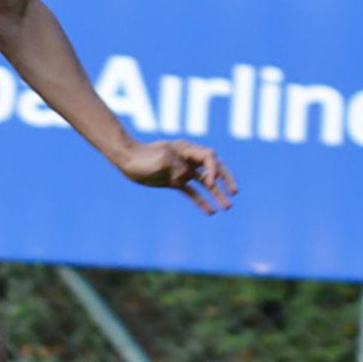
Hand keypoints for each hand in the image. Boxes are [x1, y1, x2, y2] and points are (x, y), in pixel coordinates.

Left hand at [117, 139, 237, 214]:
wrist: (127, 160)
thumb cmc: (141, 156)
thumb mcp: (158, 159)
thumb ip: (173, 165)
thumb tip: (184, 174)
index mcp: (186, 149)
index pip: (209, 157)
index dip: (213, 169)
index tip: (210, 182)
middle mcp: (187, 159)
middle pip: (214, 167)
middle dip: (226, 179)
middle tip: (235, 192)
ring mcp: (182, 170)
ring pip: (205, 182)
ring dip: (217, 193)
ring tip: (228, 207)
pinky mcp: (175, 181)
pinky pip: (192, 192)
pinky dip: (201, 201)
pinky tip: (211, 212)